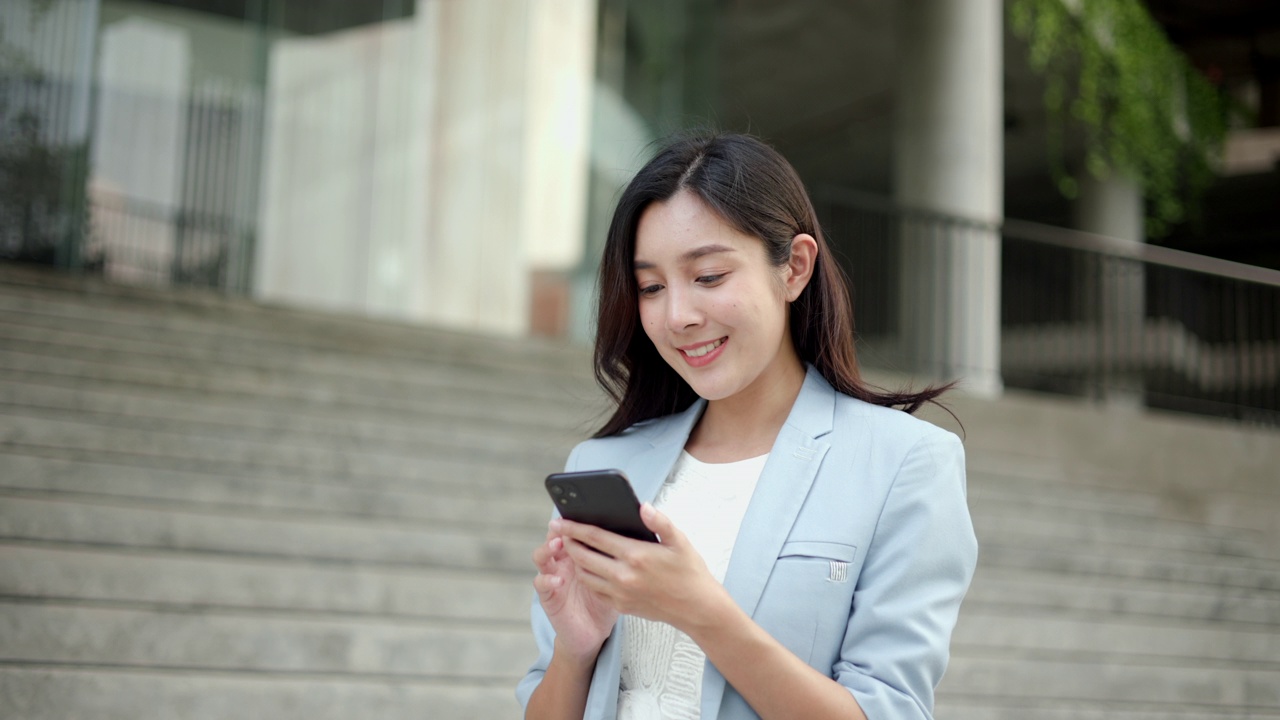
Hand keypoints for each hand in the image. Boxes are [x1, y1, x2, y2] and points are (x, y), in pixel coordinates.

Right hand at [532, 522, 618, 662]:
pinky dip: (546, 579)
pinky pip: (541, 584)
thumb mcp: (621, 574)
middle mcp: (564, 561)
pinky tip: (557, 579)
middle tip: (566, 524)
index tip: (582, 508)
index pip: (576, 531)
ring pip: (542, 556)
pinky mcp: (549, 596)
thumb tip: (640, 525)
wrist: (595, 632)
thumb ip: (626, 552)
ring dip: (547, 548)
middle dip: (560, 530)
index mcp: (582, 552)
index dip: (577, 520)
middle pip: (555, 538)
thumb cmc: (610, 599)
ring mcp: (554, 576)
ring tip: (558, 544)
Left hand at [557, 504, 728, 631]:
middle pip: (583, 556)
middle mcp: (624, 576)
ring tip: (571, 548)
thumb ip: (660, 522)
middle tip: (559, 531)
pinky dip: (587, 577)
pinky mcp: (621, 606)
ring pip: (585, 575)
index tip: (560, 520)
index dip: (574, 527)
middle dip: (567, 542)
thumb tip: (643, 506)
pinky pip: (596, 590)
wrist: (697, 609)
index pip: (595, 537)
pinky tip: (588, 567)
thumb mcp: (680, 542)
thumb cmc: (690, 572)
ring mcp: (621, 593)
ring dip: (574, 561)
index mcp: (636, 555)